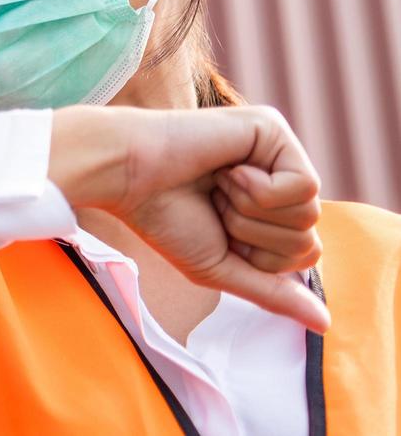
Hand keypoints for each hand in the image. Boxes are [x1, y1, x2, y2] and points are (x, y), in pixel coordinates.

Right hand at [49, 104, 327, 332]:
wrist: (129, 176)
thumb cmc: (165, 219)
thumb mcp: (221, 267)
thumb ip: (271, 292)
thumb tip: (324, 324)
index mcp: (268, 205)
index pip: (306, 253)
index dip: (263, 259)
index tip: (218, 230)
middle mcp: (278, 174)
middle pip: (310, 235)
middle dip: (255, 236)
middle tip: (214, 206)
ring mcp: (278, 149)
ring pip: (310, 212)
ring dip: (252, 213)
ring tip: (218, 186)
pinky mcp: (274, 129)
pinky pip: (303, 186)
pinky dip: (260, 192)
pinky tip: (228, 170)